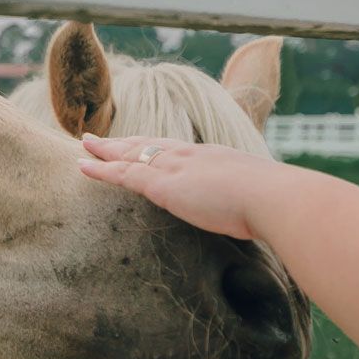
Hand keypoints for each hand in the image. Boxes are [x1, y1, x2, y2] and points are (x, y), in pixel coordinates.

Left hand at [78, 135, 294, 240]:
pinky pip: (123, 173)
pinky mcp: (163, 185)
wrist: (275, 199)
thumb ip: (247, 205)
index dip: (153, 146)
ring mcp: (176, 167)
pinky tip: (82, 165)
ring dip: (104, 151)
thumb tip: (252, 219)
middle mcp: (191, 155)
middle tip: (99, 139)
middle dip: (123, 142)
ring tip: (83, 147)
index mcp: (213, 158)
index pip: (175, 149)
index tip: (139, 144)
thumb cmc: (276, 206)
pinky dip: (100, 169)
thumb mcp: (258, 201)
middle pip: (148, 144)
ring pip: (130, 154)